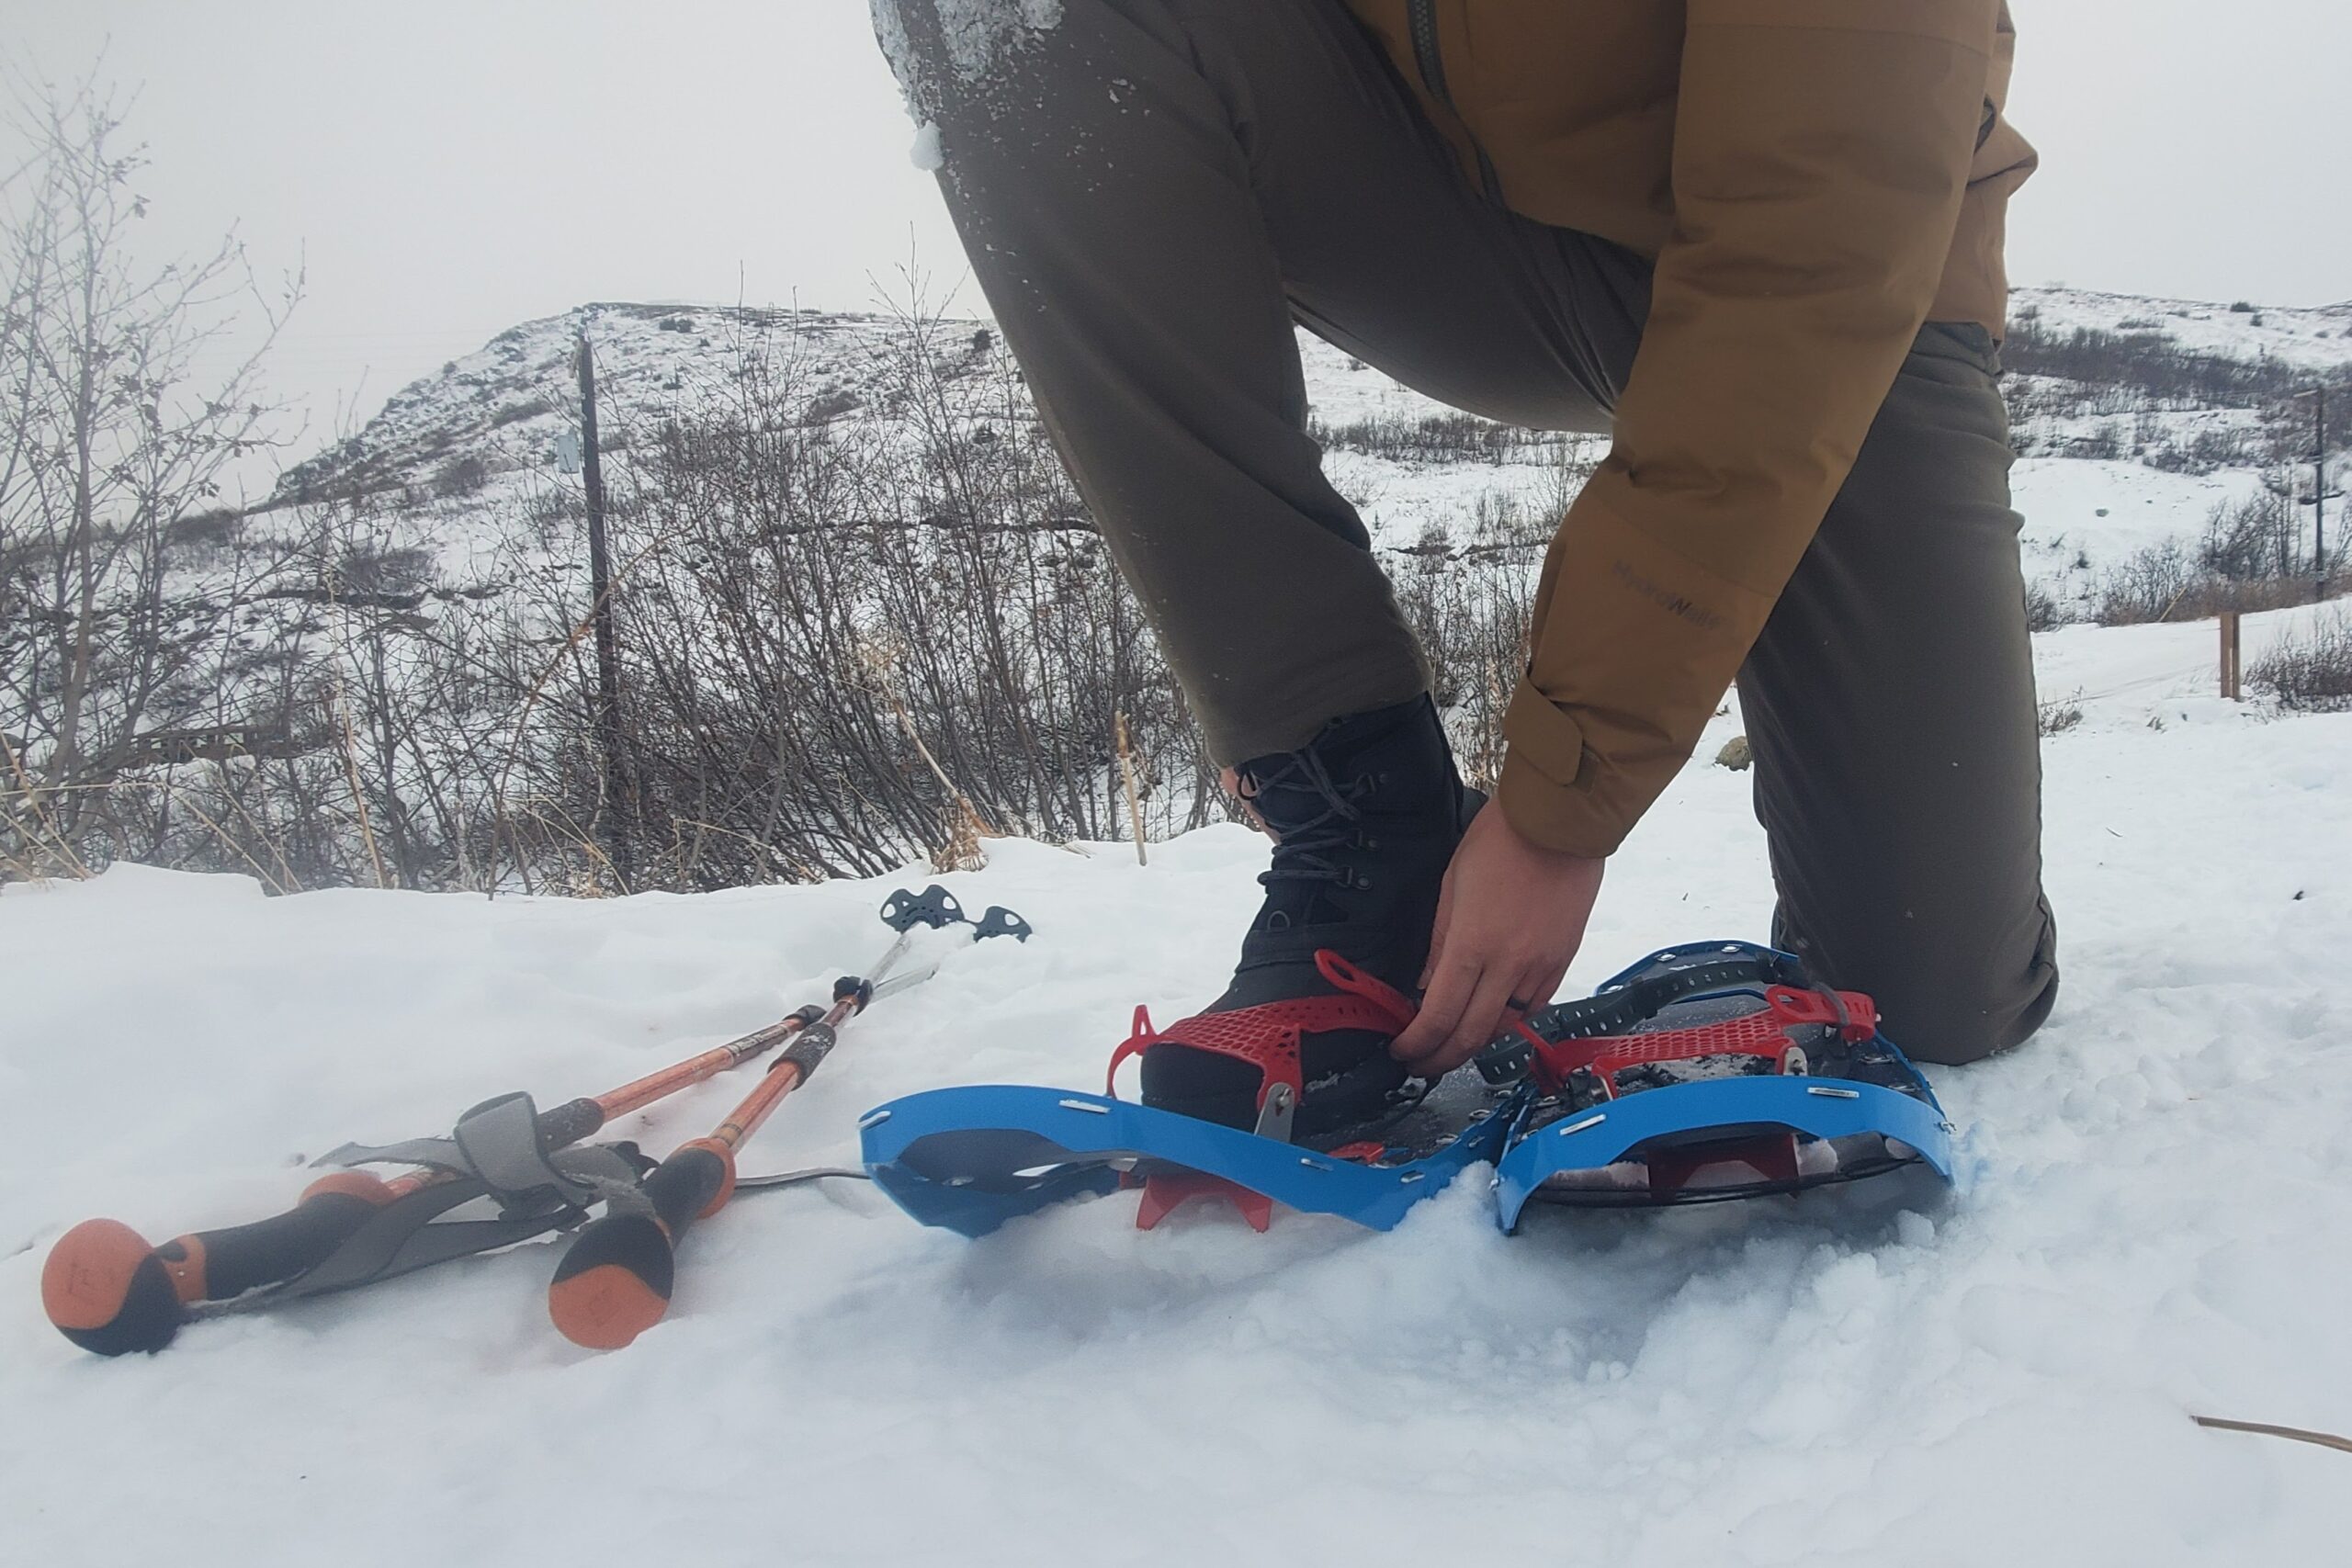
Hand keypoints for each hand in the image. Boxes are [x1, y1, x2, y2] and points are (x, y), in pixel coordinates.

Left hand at [1390, 804, 1604, 1076]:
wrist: (1561, 822)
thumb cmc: (1501, 841)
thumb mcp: (1451, 886)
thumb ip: (1438, 943)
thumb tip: (1426, 986)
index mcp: (1472, 944)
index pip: (1439, 1016)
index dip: (1417, 1044)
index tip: (1402, 1050)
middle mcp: (1509, 965)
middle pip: (1471, 1036)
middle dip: (1440, 1059)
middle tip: (1421, 1063)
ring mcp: (1541, 966)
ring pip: (1505, 1027)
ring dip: (1474, 1043)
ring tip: (1452, 1044)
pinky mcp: (1563, 961)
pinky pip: (1534, 1007)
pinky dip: (1508, 1021)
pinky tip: (1491, 1019)